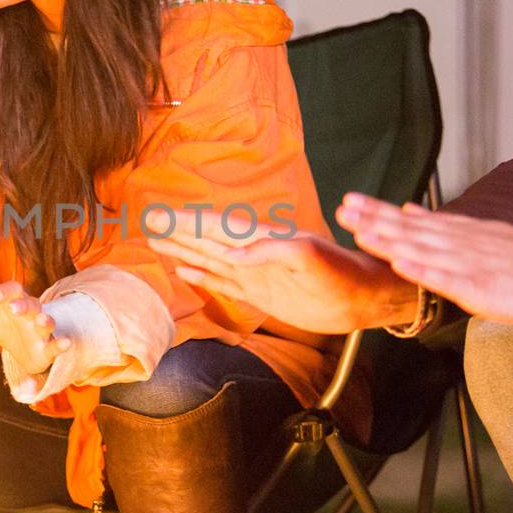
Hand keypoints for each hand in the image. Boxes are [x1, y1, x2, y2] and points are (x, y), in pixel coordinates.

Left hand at [0, 279, 70, 382]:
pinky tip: (66, 343)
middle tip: (11, 308)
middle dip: (22, 305)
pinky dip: (61, 344)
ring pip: (46, 323)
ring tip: (41, 320)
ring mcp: (40, 331)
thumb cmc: (4, 326)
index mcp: (16, 301)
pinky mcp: (47, 350)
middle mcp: (32, 313)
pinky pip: (55, 346)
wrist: (19, 352)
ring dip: (45, 321)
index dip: (0, 292)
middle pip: (31, 304)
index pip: (12, 290)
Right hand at [147, 211, 417, 332]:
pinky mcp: (261, 294)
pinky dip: (202, 276)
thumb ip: (272, 251)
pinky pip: (224, 283)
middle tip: (147, 220)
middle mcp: (254, 254)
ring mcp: (255, 274)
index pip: (218, 228)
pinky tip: (184, 270)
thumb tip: (232, 253)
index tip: (161, 214)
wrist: (364, 298)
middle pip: (207, 240)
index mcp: (263, 240)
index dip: (189, 222)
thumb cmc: (342, 274)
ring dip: (184, 250)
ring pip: (210, 259)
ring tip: (156, 240)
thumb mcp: (310, 257)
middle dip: (178, 230)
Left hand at [339, 194, 512, 324]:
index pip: (409, 220)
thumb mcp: (478, 236)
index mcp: (456, 234)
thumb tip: (408, 211)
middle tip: (342, 207)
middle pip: (409, 230)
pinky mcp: (480, 286)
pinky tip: (400, 262)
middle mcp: (457, 244)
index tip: (349, 201)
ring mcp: (467, 264)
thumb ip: (441, 226)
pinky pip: (447, 278)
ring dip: (389, 240)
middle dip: (373, 219)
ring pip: (422, 249)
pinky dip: (423, 269)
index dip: (378, 211)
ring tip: (359, 230)